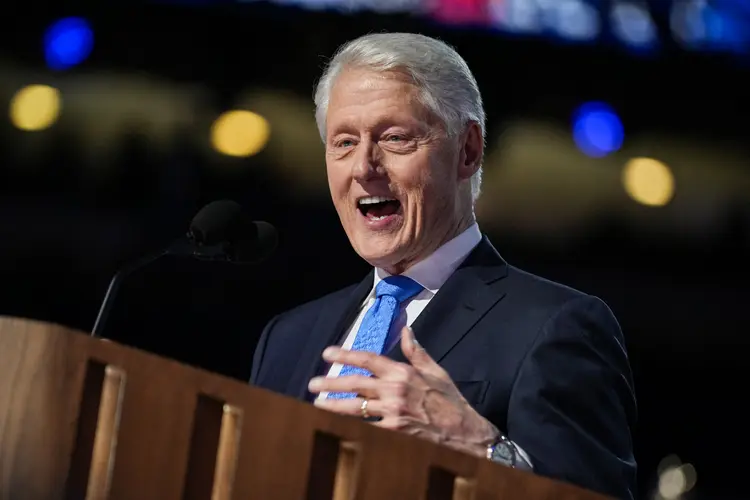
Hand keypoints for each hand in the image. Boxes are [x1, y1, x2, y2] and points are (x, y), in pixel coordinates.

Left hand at [308, 326, 497, 457]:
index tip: (328, 353)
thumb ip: (416, 351)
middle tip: (313, 383)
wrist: (463, 432)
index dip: (346, 355)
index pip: (368, 359)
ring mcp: (392, 412)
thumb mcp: (436, 370)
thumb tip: (406, 330)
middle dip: (331, 382)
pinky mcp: (393, 431)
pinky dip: (351, 424)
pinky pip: (367, 426)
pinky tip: (337, 422)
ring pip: (356, 407)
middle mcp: (395, 390)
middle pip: (355, 383)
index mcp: (403, 372)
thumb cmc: (449, 400)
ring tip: (317, 403)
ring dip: (334, 405)